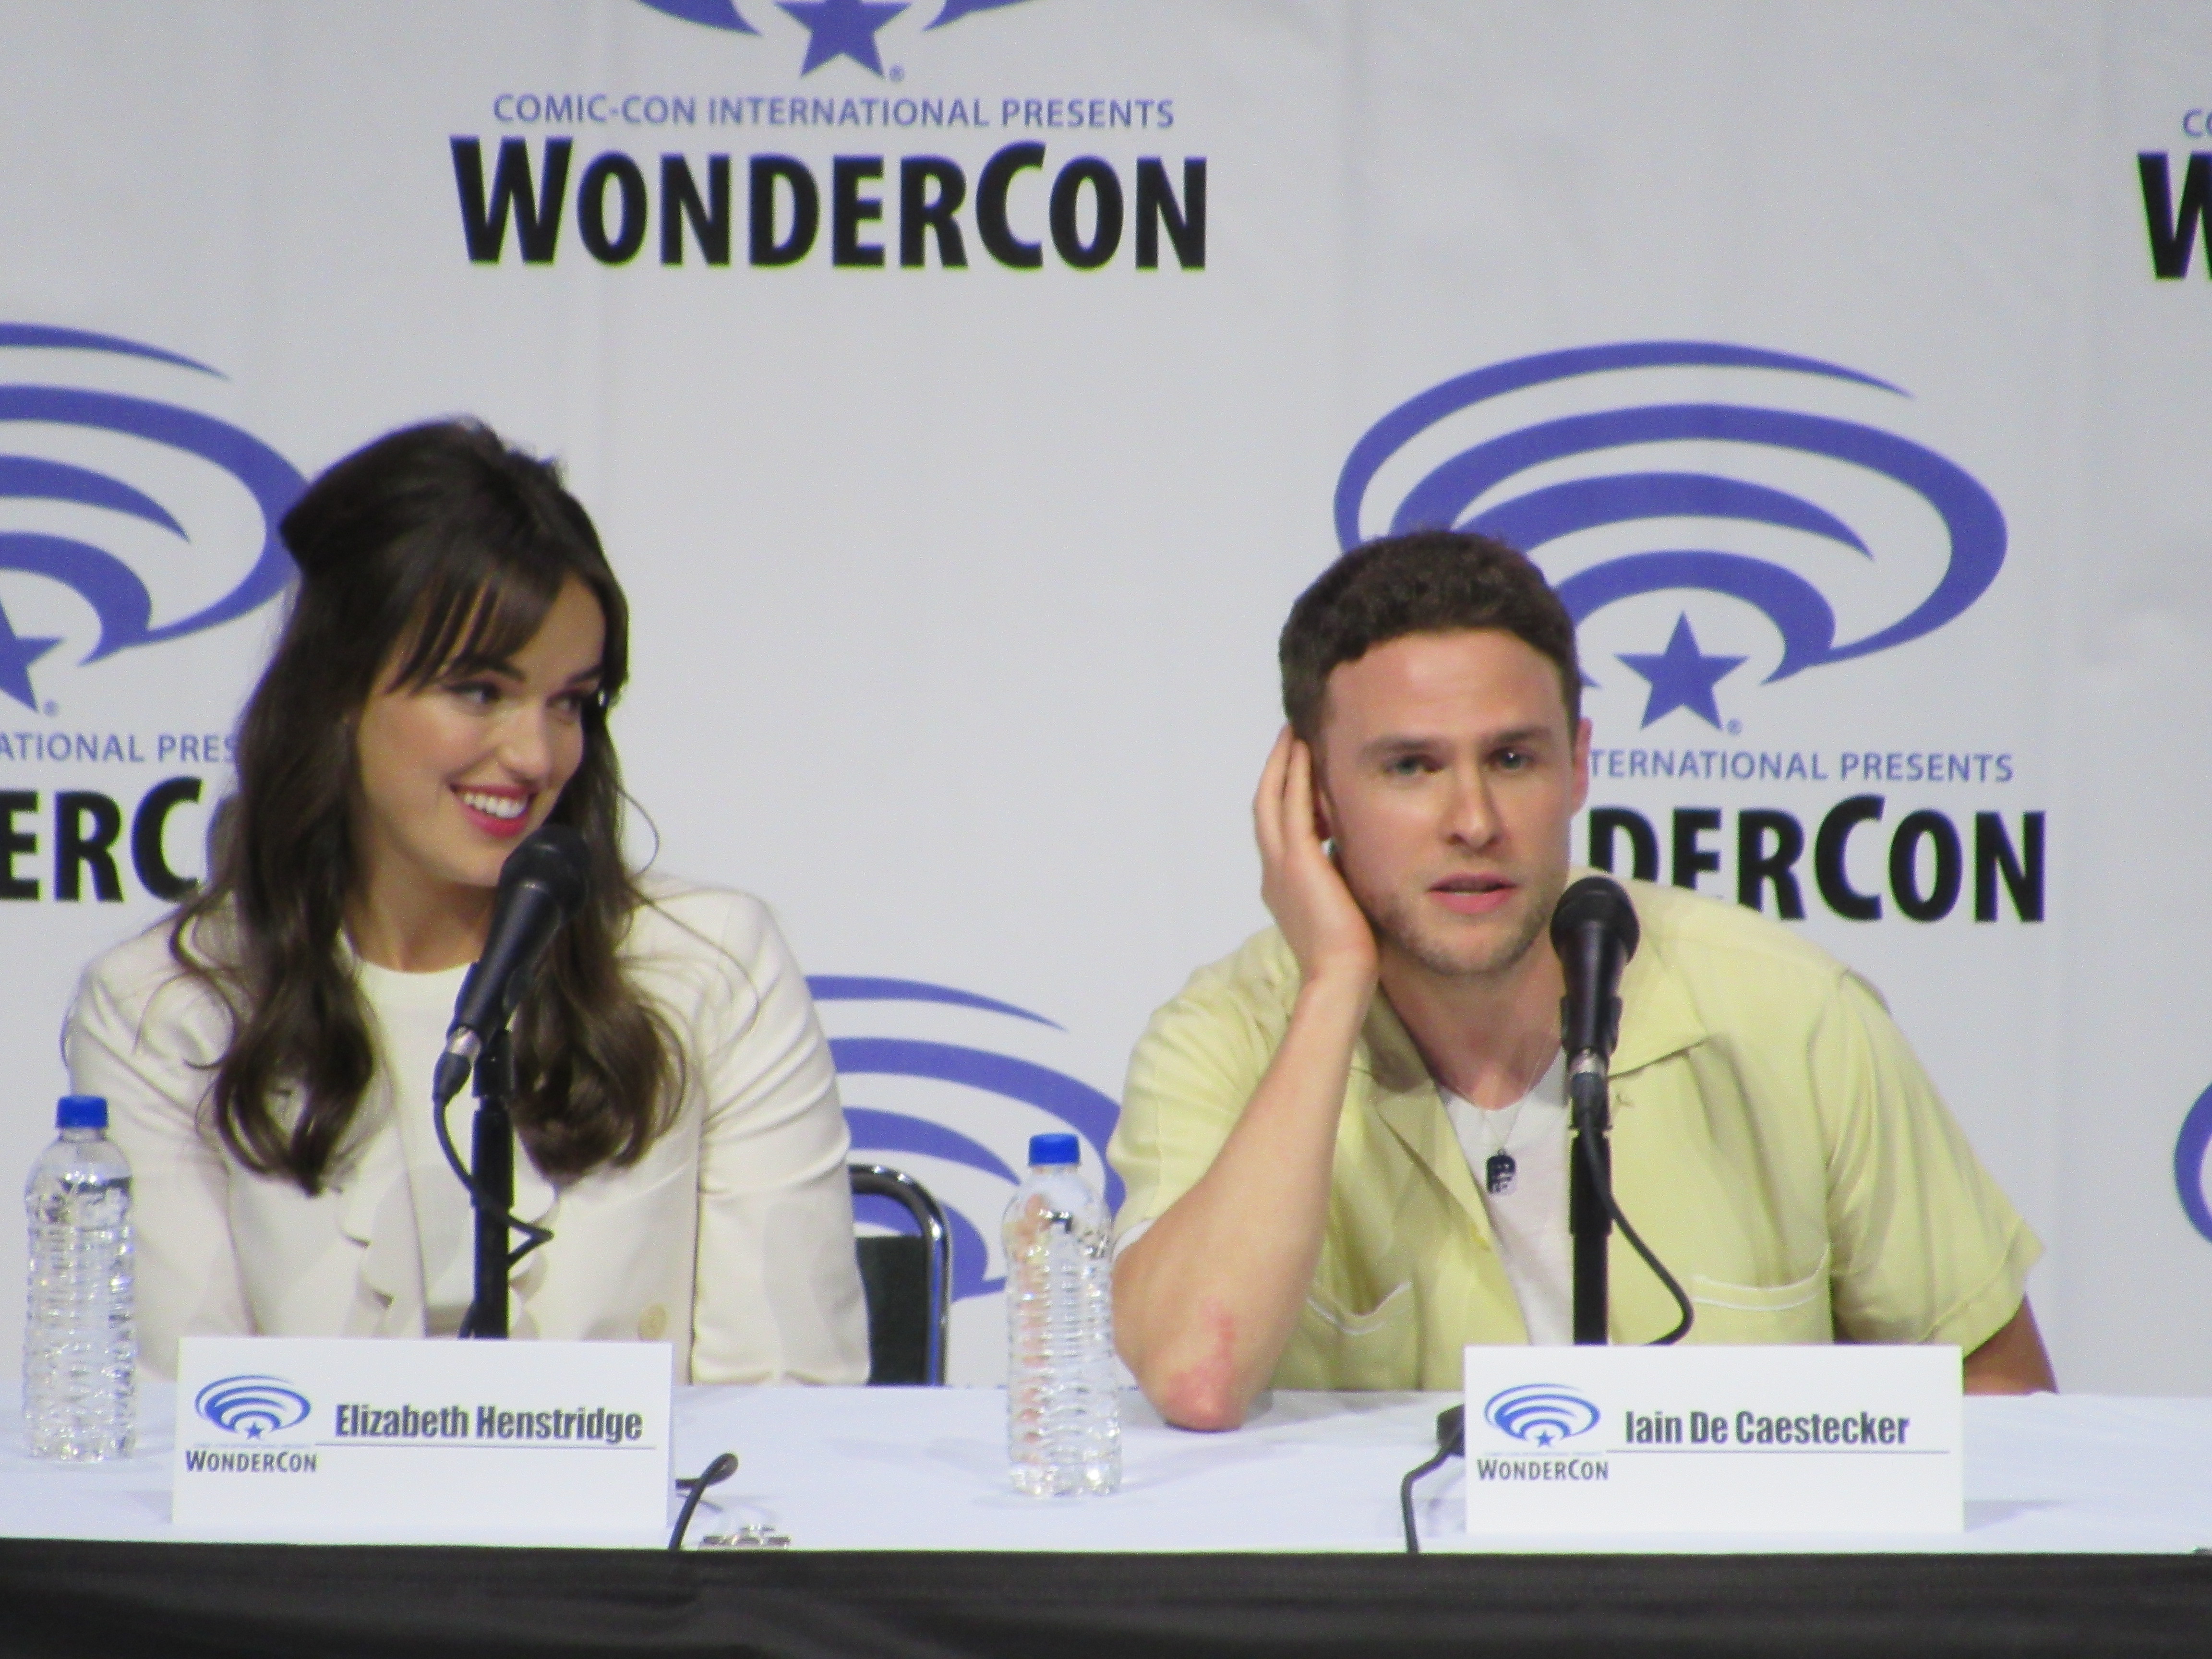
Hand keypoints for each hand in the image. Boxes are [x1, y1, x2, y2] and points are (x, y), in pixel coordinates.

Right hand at [1253, 727, 1376, 989]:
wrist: (1341, 977)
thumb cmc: (1350, 954)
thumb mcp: (1342, 904)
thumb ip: (1341, 876)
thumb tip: (1354, 854)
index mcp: (1281, 885)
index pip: (1276, 827)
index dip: (1283, 792)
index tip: (1296, 765)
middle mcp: (1273, 871)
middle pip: (1265, 805)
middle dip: (1276, 768)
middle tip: (1288, 735)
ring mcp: (1280, 865)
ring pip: (1272, 799)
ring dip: (1282, 763)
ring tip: (1294, 733)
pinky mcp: (1297, 862)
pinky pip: (1292, 806)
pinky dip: (1296, 776)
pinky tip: (1305, 752)